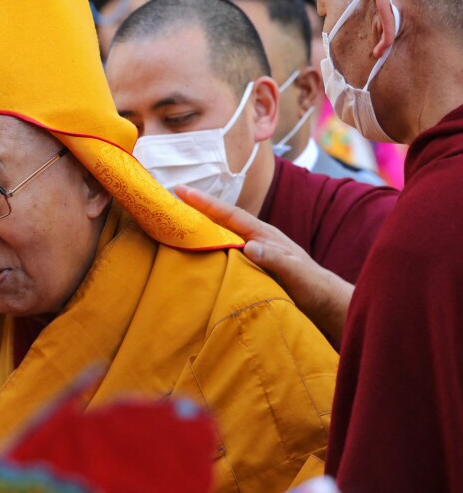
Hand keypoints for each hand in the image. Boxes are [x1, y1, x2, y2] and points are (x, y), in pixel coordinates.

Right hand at [175, 184, 351, 343]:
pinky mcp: (249, 267)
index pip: (229, 214)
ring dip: (198, 226)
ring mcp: (252, 252)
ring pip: (220, 235)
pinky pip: (222, 252)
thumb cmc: (314, 288)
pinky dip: (205, 247)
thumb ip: (276, 259)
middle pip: (220, 219)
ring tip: (173, 221)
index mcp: (264, 234)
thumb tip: (249, 246)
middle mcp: (254, 239)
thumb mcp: (297, 274)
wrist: (326, 305)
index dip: (205, 203)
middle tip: (168, 199)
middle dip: (195, 208)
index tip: (181, 190)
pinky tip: (192, 251)